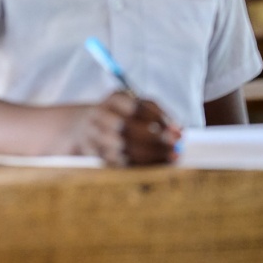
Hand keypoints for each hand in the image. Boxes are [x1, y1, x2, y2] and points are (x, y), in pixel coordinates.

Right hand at [64, 92, 179, 166]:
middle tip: (176, 147)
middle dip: (154, 139)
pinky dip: (139, 163)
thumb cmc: (121, 114)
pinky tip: (156, 164)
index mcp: (114, 99)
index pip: (136, 107)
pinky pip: (117, 161)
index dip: (158, 120)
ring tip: (171, 157)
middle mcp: (100, 115)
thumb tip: (179, 130)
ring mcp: (94, 134)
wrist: (83, 126)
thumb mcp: (136, 105)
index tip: (179, 131)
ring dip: (150, 154)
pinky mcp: (94, 153)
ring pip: (122, 147)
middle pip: (126, 127)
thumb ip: (158, 114)